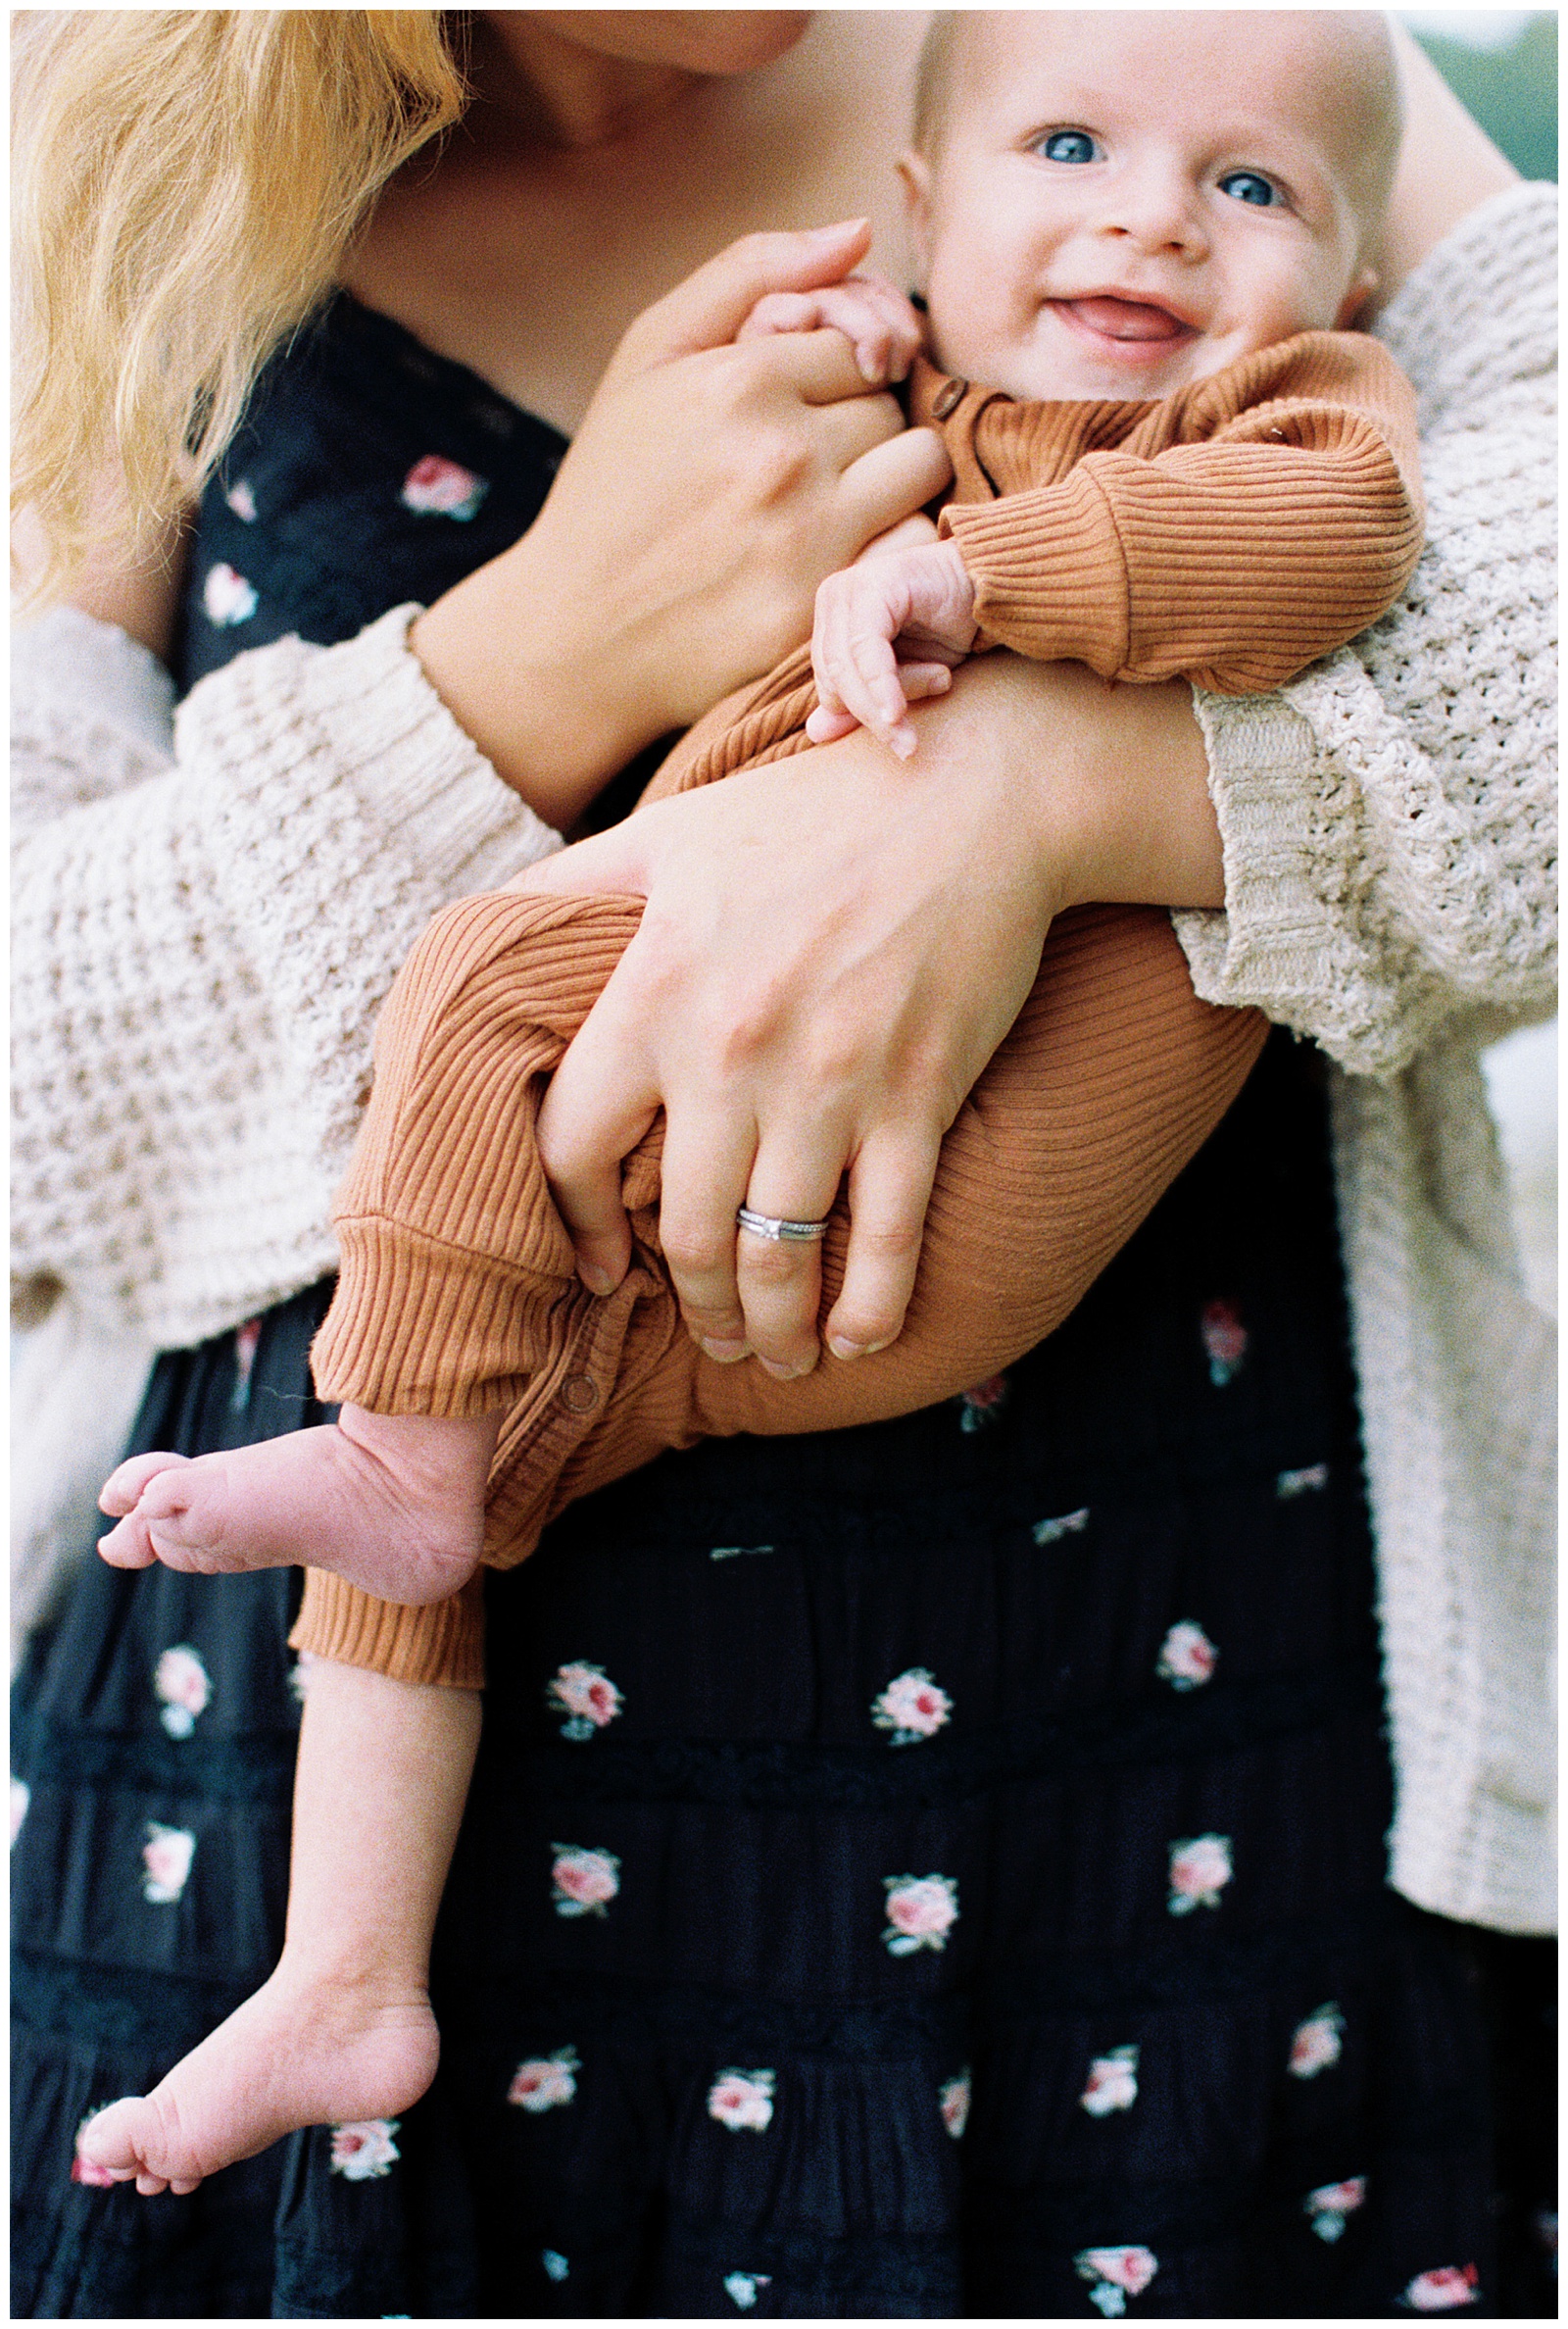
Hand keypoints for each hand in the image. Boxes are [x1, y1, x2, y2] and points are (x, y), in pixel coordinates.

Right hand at [410, 221, 951, 827]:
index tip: (791, 410)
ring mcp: (806, 539)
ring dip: (889, 482)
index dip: (831, 373)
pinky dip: (893, 547)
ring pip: (919, 469)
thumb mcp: (649, 357)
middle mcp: (780, 455)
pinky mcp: (821, 613)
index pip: (855, 340)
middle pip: (890, 405)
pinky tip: (845, 555)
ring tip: (830, 506)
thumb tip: (861, 231)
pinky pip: (912, 548)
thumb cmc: (613, 487)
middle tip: (801, 467)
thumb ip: (749, 274)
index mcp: (737, 379)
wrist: (574, 635)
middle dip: (858, 427)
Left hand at [510, 656, 1221, 1373]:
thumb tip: (488, 935)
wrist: (971, 794)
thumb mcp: (666, 832)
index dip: (577, 1227)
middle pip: (687, 1234)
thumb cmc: (809, 815)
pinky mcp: (919, 1098)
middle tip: (707, 1330)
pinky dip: (871, 1312)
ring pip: (780, 1257)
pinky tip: (857, 1341)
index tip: (597, 1268)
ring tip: (776, 1353)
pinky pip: (888, 1241)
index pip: (575, 1150)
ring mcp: (832, 1085)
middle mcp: (731, 1055)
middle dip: (693, 1305)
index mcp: (654, 994)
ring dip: (771, 1329)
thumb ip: (570, 890)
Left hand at [806, 537, 977, 757]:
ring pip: (848, 669)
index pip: (829, 683)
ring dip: (883, 706)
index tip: (897, 738)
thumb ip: (861, 704)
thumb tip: (815, 734)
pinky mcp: (873, 587)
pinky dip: (883, 687)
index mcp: (832, 620)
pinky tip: (896, 714)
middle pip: (834, 678)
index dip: (859, 716)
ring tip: (915, 728)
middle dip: (870, 718)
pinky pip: (868, 651)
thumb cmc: (948, 632)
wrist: (991, 589)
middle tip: (905, 746)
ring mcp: (850, 589)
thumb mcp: (902, 678)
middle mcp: (834, 599)